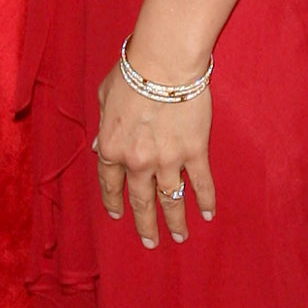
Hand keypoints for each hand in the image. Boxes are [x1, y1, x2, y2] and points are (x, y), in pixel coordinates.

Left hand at [95, 61, 215, 246]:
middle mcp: (138, 161)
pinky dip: (205, 201)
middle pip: (142, 201)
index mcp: (112, 148)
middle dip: (145, 225)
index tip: (118, 215)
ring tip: (179, 237)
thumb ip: (102, 126)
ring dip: (175, 221)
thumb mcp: (104, 97)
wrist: (164, 63)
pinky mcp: (195, 152)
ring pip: (171, 200)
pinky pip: (201, 183)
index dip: (114, 201)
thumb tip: (100, 148)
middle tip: (150, 243)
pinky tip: (208, 214)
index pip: (110, 184)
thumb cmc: (133, 72)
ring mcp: (168, 160)